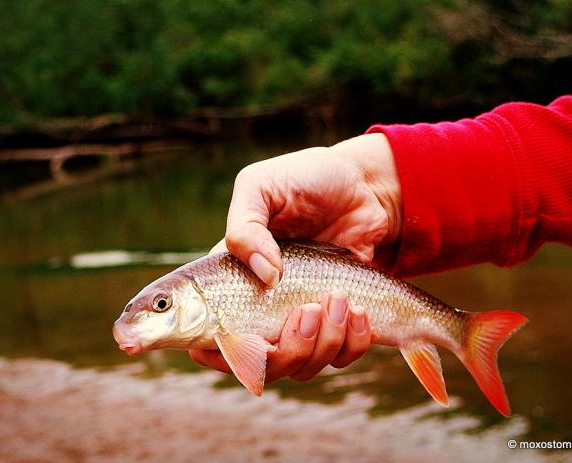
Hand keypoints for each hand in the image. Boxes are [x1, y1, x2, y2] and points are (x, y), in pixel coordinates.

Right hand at [197, 133, 399, 379]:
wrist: (363, 185)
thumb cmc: (305, 179)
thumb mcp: (261, 185)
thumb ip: (245, 228)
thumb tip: (265, 276)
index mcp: (232, 280)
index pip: (209, 337)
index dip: (215, 352)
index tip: (236, 344)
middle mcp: (262, 308)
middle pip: (261, 365)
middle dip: (286, 350)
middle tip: (307, 310)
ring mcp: (300, 319)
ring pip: (301, 367)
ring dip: (324, 341)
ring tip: (340, 297)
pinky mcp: (337, 322)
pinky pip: (341, 355)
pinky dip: (352, 340)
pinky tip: (357, 308)